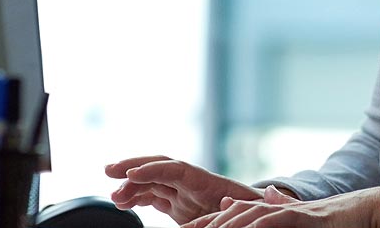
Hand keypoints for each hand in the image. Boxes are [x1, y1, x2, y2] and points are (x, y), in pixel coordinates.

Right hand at [104, 155, 264, 223]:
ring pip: (151, 182)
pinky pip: (152, 196)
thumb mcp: (256, 207)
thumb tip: (270, 194)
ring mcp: (182, 192)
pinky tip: (122, 203)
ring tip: (114, 198)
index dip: (153, 170)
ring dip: (130, 186)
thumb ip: (257, 202)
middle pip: (158, 166)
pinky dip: (136, 197)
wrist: (254, 215)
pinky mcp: (178, 204)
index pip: (176, 168)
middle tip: (109, 171)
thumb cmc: (255, 210)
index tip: (132, 174)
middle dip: (133, 165)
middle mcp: (192, 182)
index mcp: (208, 181)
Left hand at [179, 185, 379, 227]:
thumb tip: (262, 197)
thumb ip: (277, 213)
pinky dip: (257, 226)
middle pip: (230, 216)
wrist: (361, 211)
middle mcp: (271, 208)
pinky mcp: (301, 217)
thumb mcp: (295, 219)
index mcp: (267, 212)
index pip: (228, 218)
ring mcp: (285, 211)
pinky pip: (274, 221)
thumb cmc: (329, 222)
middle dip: (205, 225)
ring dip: (225, 225)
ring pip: (246, 217)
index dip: (204, 224)